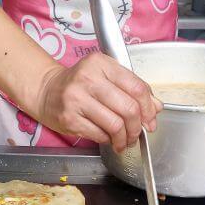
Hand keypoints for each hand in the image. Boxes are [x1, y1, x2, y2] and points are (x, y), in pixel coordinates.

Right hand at [36, 52, 161, 151]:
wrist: (47, 91)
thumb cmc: (80, 83)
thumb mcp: (107, 77)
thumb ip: (132, 89)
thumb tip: (156, 107)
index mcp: (101, 63)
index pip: (137, 87)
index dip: (149, 108)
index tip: (150, 119)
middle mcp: (88, 78)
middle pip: (129, 109)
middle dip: (138, 127)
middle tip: (138, 132)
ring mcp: (76, 99)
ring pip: (116, 125)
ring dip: (125, 138)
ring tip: (124, 140)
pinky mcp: (69, 118)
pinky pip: (100, 135)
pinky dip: (109, 140)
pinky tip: (109, 138)